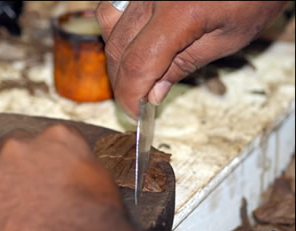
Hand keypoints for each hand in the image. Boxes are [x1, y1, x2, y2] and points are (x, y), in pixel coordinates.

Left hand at [0, 125, 126, 230]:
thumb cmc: (96, 222)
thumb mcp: (99, 178)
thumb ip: (77, 163)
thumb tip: (69, 168)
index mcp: (57, 138)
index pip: (40, 139)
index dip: (38, 158)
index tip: (39, 172)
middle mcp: (22, 147)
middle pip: (8, 147)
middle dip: (12, 164)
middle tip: (19, 188)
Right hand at [96, 1, 285, 117]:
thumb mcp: (229, 38)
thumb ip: (184, 65)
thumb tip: (152, 93)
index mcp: (180, 11)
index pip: (137, 64)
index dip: (130, 94)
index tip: (134, 111)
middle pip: (117, 47)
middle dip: (123, 81)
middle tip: (137, 99)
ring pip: (110, 26)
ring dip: (117, 56)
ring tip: (137, 72)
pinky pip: (116, 6)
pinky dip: (119, 29)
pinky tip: (135, 42)